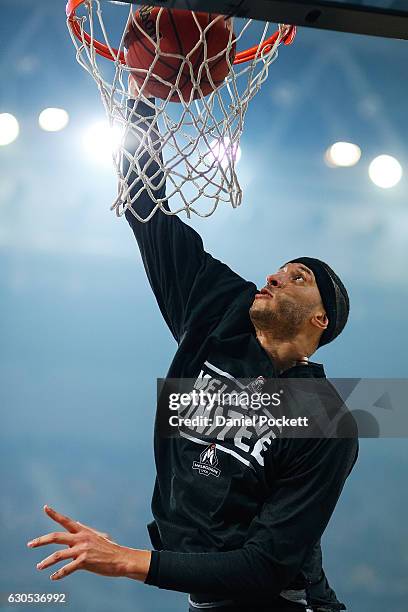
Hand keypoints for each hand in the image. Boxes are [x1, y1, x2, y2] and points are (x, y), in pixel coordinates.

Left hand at [27, 505, 150, 581]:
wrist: (121, 559)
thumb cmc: (110, 548)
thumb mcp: (99, 535)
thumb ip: (87, 529)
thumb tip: (78, 522)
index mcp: (83, 531)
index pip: (66, 520)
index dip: (54, 514)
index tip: (45, 507)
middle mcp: (80, 538)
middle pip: (55, 537)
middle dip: (40, 540)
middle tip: (29, 544)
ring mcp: (82, 550)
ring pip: (58, 555)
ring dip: (46, 562)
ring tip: (38, 566)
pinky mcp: (84, 562)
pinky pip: (67, 569)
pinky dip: (58, 574)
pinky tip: (53, 578)